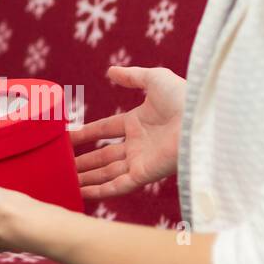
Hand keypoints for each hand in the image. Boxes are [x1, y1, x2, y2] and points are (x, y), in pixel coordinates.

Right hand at [69, 65, 184, 199]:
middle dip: (83, 161)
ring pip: (107, 172)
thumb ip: (131, 76)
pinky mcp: (145, 174)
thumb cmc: (183, 97)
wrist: (202, 118)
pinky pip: (118, 185)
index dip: (86, 133)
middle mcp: (137, 144)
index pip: (104, 129)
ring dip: (88, 177)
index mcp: (137, 122)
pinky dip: (100, 190)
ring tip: (66, 180)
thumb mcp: (154, 79)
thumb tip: (110, 71)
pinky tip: (82, 192)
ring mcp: (141, 160)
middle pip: (103, 155)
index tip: (66, 137)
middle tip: (62, 163)